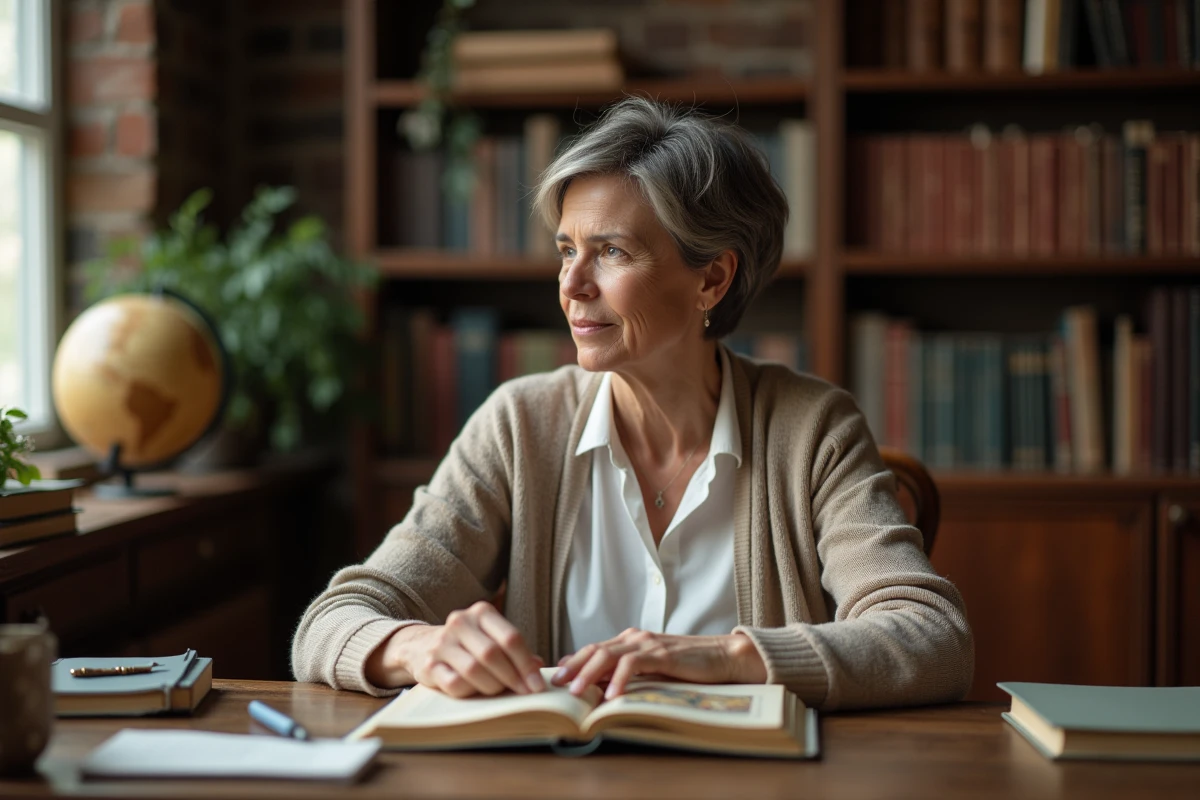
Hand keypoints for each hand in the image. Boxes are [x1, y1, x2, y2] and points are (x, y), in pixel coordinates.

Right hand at [366, 601, 545, 697]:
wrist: (421, 645)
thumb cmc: (468, 645)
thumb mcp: (491, 638)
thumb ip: (514, 650)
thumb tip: (538, 666)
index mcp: (482, 612)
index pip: (511, 638)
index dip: (526, 664)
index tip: (537, 686)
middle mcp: (460, 622)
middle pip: (493, 654)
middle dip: (512, 678)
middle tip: (524, 693)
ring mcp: (442, 643)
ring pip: (474, 670)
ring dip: (492, 686)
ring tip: (500, 692)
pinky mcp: (429, 664)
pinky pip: (455, 684)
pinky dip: (471, 692)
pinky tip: (476, 692)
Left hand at [551, 629, 766, 699]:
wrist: (721, 657)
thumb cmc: (687, 666)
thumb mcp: (652, 670)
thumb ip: (628, 672)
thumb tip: (598, 685)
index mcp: (631, 639)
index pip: (594, 649)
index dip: (573, 662)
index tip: (555, 678)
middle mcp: (635, 637)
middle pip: (595, 650)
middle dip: (573, 667)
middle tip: (555, 684)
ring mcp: (648, 644)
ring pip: (609, 655)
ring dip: (589, 673)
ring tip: (576, 691)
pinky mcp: (662, 654)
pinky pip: (633, 664)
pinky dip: (619, 679)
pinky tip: (611, 695)